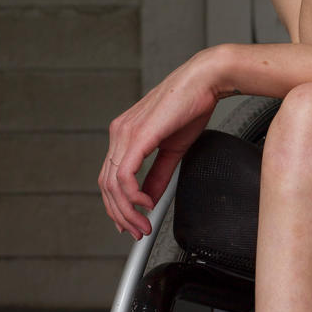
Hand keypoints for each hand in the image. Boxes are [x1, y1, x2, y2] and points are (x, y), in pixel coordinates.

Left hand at [98, 50, 232, 237]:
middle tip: (136, 231)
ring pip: (112, 184)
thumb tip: (149, 198)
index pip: (109, 178)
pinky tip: (146, 203)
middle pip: (106, 185)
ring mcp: (125, 133)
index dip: (117, 205)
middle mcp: (119, 133)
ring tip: (142, 223)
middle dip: (120, 214)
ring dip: (126, 210)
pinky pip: (125, 174)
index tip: (130, 222)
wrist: (205, 80)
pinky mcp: (137, 135)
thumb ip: (158, 175)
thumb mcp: (173, 149)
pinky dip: (132, 195)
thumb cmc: (191, 105)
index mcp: (125, 134)